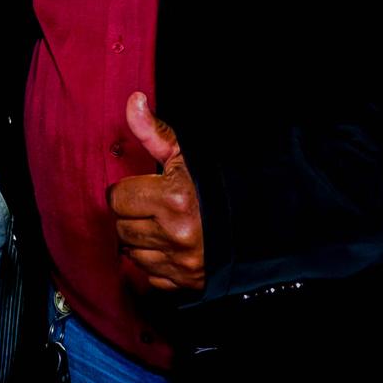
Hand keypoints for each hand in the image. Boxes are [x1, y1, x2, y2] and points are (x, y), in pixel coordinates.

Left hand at [109, 92, 205, 292]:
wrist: (264, 219)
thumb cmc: (222, 184)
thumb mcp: (188, 153)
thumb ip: (154, 131)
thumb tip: (133, 101)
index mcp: (173, 198)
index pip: (117, 199)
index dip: (127, 191)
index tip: (141, 187)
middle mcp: (176, 234)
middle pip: (122, 227)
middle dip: (132, 214)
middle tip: (152, 205)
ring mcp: (182, 262)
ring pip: (133, 252)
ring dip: (141, 239)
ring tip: (161, 224)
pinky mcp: (188, 282)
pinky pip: (151, 275)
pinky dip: (155, 262)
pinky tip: (170, 245)